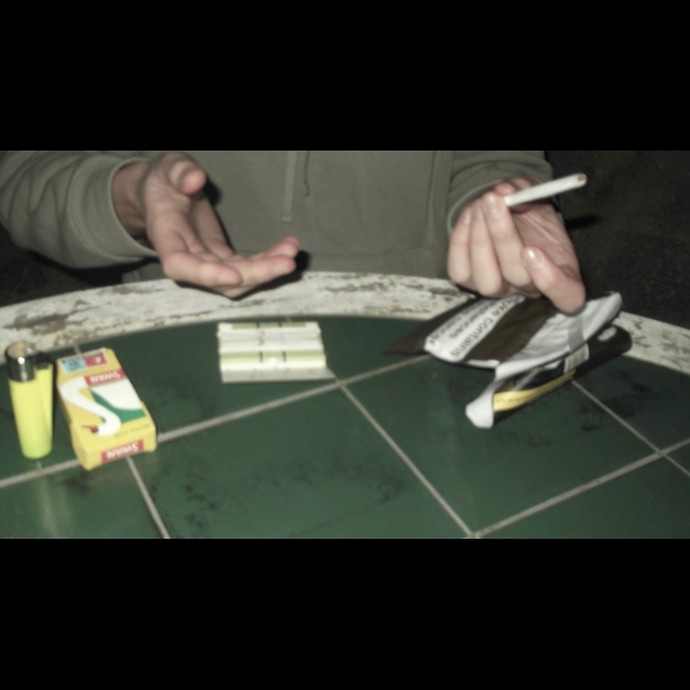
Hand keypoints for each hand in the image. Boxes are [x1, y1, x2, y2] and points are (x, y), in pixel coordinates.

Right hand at [113, 152, 299, 297]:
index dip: (207, 275)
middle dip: (255, 274)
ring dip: (267, 270)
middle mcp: (186, 258)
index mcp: (166, 238)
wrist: (163, 193)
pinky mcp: (222, 257)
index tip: (234, 275)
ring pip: (238, 278)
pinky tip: (287, 248)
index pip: (181, 265)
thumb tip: (195, 179)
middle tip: (286, 263)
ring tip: (291, 251)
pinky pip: (247, 266)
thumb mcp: (167, 168)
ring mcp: (206, 261)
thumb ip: (179, 172)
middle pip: (220, 280)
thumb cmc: (163, 181)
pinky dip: (268, 260)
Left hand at [447, 178, 585, 312]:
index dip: (550, 280)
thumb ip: (526, 191)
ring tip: (481, 205)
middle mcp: (530, 287)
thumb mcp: (536, 194)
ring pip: (488, 281)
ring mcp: (500, 290)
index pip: (567, 294)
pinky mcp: (471, 283)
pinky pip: (460, 273)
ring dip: (479, 239)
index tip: (532, 250)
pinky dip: (460, 241)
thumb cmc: (531, 210)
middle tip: (494, 200)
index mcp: (564, 272)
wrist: (510, 217)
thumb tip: (506, 190)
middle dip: (502, 236)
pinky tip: (469, 215)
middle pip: (518, 277)